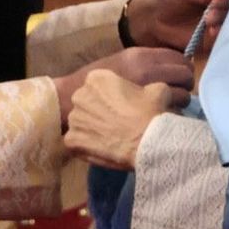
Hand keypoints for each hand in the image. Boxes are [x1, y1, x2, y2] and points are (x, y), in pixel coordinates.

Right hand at [53, 47, 191, 122]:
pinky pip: (172, 114)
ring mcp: (148, 93)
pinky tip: (159, 121)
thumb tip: (169, 68)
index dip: (182, 69)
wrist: (71, 103)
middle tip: (177, 94)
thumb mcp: (119, 65)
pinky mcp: (147, 113)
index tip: (179, 78)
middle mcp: (147, 71)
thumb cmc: (93, 84)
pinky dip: (171, 117)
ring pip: (183, 96)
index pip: (179, 58)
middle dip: (185, 85)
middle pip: (185, 75)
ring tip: (167, 109)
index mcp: (140, 57)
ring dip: (180, 102)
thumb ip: (143, 64)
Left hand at [64, 70, 180, 169]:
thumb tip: (150, 92)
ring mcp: (73, 119)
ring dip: (91, 129)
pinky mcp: (71, 141)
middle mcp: (79, 96)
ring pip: (81, 123)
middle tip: (114, 123)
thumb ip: (147, 87)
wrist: (147, 141)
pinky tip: (101, 149)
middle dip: (97, 111)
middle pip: (86, 103)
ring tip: (108, 138)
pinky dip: (86, 146)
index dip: (110, 97)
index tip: (121, 106)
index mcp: (96, 79)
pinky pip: (76, 143)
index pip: (99, 86)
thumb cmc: (150, 112)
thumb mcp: (157, 89)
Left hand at [128, 0, 228, 50]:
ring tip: (208, 23)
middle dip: (226, 10)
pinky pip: (225, 38)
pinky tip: (212, 33)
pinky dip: (221, 36)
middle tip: (210, 15)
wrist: (153, 21)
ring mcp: (223, 22)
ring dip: (224, 23)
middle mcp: (226, 5)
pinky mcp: (217, 39)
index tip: (216, 0)